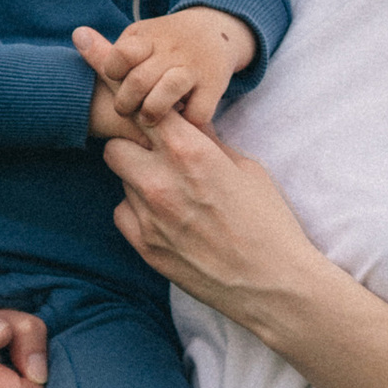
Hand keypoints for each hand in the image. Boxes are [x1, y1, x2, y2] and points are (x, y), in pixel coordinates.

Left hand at [74, 8, 255, 139]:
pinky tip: (181, 124)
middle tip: (126, 110)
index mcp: (149, 38)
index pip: (121, 55)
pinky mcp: (214, 85)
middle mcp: (172, 50)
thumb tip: (79, 38)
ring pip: (165, 95)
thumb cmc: (166, 41)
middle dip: (125, 103)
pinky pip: (197, 114)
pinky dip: (187, 124)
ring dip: (151, 114)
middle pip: (137, 81)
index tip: (116, 79)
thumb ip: (114, 49)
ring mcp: (194, 68)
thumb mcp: (141, 35)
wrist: (217, 29)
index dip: (112, 72)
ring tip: (148, 119)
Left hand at [104, 103, 334, 343]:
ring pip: (120, 180)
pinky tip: (164, 216)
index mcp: (190, 152)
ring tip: (170, 190)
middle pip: (115, 145)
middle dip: (132, 145)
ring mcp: (148, 217)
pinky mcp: (144, 247)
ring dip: (137, 178)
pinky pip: (123, 213)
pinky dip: (137, 210)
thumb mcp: (246, 167)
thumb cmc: (268, 220)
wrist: (271, 282)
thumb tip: (190, 121)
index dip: (142, 105)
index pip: (142, 109)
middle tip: (155, 153)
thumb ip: (209, 141)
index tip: (145, 106)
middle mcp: (160, 181)